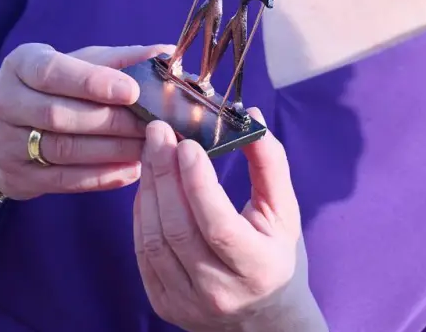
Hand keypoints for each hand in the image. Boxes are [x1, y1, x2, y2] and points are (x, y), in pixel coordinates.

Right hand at [0, 42, 169, 200]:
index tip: (132, 90)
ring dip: (112, 150)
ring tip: (149, 147)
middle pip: (61, 115)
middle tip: (154, 123)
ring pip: (64, 150)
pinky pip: (64, 181)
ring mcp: (6, 144)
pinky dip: (102, 177)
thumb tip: (167, 54)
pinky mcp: (16, 178)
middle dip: (113, 121)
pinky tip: (132, 170)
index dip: (92, 82)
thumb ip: (118, 60)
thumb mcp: (75, 64)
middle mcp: (6, 103)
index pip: (52, 72)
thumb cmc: (50, 88)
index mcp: (20, 65)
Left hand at [133, 112, 324, 331]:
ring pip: (154, 240)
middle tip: (158, 132)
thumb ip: (269, 162)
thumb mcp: (284, 211)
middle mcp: (220, 292)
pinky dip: (141, 213)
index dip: (197, 183)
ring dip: (148, 189)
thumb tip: (248, 114)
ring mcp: (186, 302)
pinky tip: (148, 185)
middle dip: (164, 174)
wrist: (263, 319)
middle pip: (179, 229)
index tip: (185, 143)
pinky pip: (142, 252)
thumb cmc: (276, 255)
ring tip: (151, 152)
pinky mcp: (164, 304)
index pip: (218, 225)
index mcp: (258, 268)